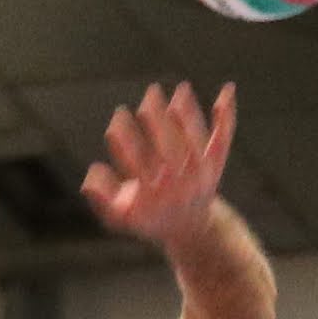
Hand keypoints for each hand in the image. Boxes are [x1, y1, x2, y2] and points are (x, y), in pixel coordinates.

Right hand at [78, 81, 239, 245]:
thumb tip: (89, 175)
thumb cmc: (150, 218)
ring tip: (180, 89)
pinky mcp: (216, 163)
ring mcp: (199, 172)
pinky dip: (226, 115)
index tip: (115, 124)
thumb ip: (102, 199)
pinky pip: (223, 137)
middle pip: (168, 146)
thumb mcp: (122, 218)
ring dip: (188, 113)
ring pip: (195, 138)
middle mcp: (179, 182)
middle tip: (149, 96)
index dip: (124, 144)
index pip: (135, 164)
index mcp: (153, 194)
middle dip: (158, 120)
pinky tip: (228, 90)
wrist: (192, 228)